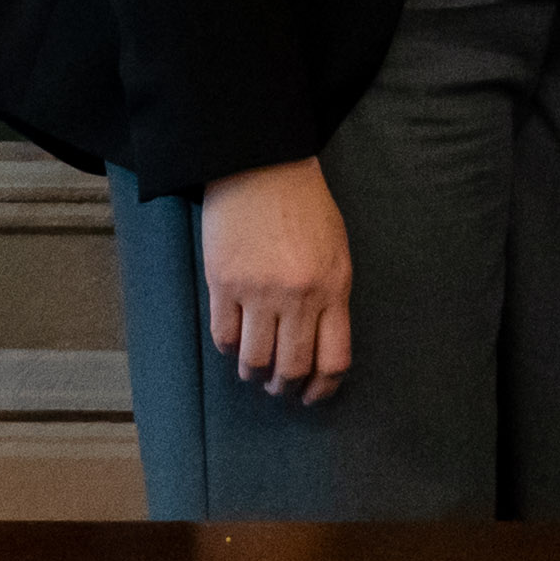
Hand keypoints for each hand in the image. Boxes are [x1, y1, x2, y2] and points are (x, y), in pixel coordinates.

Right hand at [197, 153, 354, 398]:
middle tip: (278, 387)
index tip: (312, 395)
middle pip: (291, 367)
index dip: (322, 388)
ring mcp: (258, 290)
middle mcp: (298, 295)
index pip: (333, 359)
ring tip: (253, 371)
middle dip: (284, 387)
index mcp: (334, 287)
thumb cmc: (304, 206)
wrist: (261, 164)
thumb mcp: (336, 250)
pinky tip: (233, 343)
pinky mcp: (223, 283)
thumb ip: (331, 298)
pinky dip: (228, 348)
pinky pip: (223, 336)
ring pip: (254, 359)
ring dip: (253, 374)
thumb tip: (320, 347)